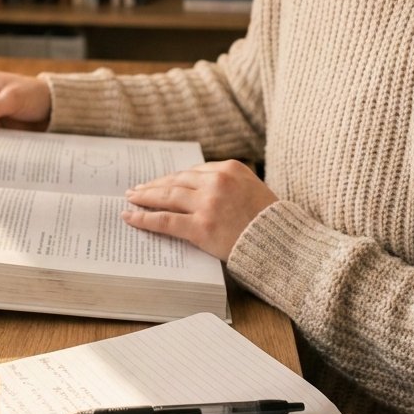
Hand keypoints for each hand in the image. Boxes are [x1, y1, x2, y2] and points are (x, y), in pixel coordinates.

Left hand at [123, 160, 276, 261]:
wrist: (282, 245)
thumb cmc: (269, 222)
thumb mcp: (253, 189)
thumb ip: (228, 184)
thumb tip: (196, 188)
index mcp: (230, 168)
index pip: (192, 171)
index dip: (172, 178)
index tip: (159, 182)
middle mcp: (217, 181)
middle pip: (176, 180)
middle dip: (154, 185)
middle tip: (136, 189)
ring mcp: (208, 203)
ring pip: (167, 196)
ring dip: (145, 197)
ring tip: (131, 199)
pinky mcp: (201, 226)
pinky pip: (166, 220)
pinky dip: (145, 218)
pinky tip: (131, 217)